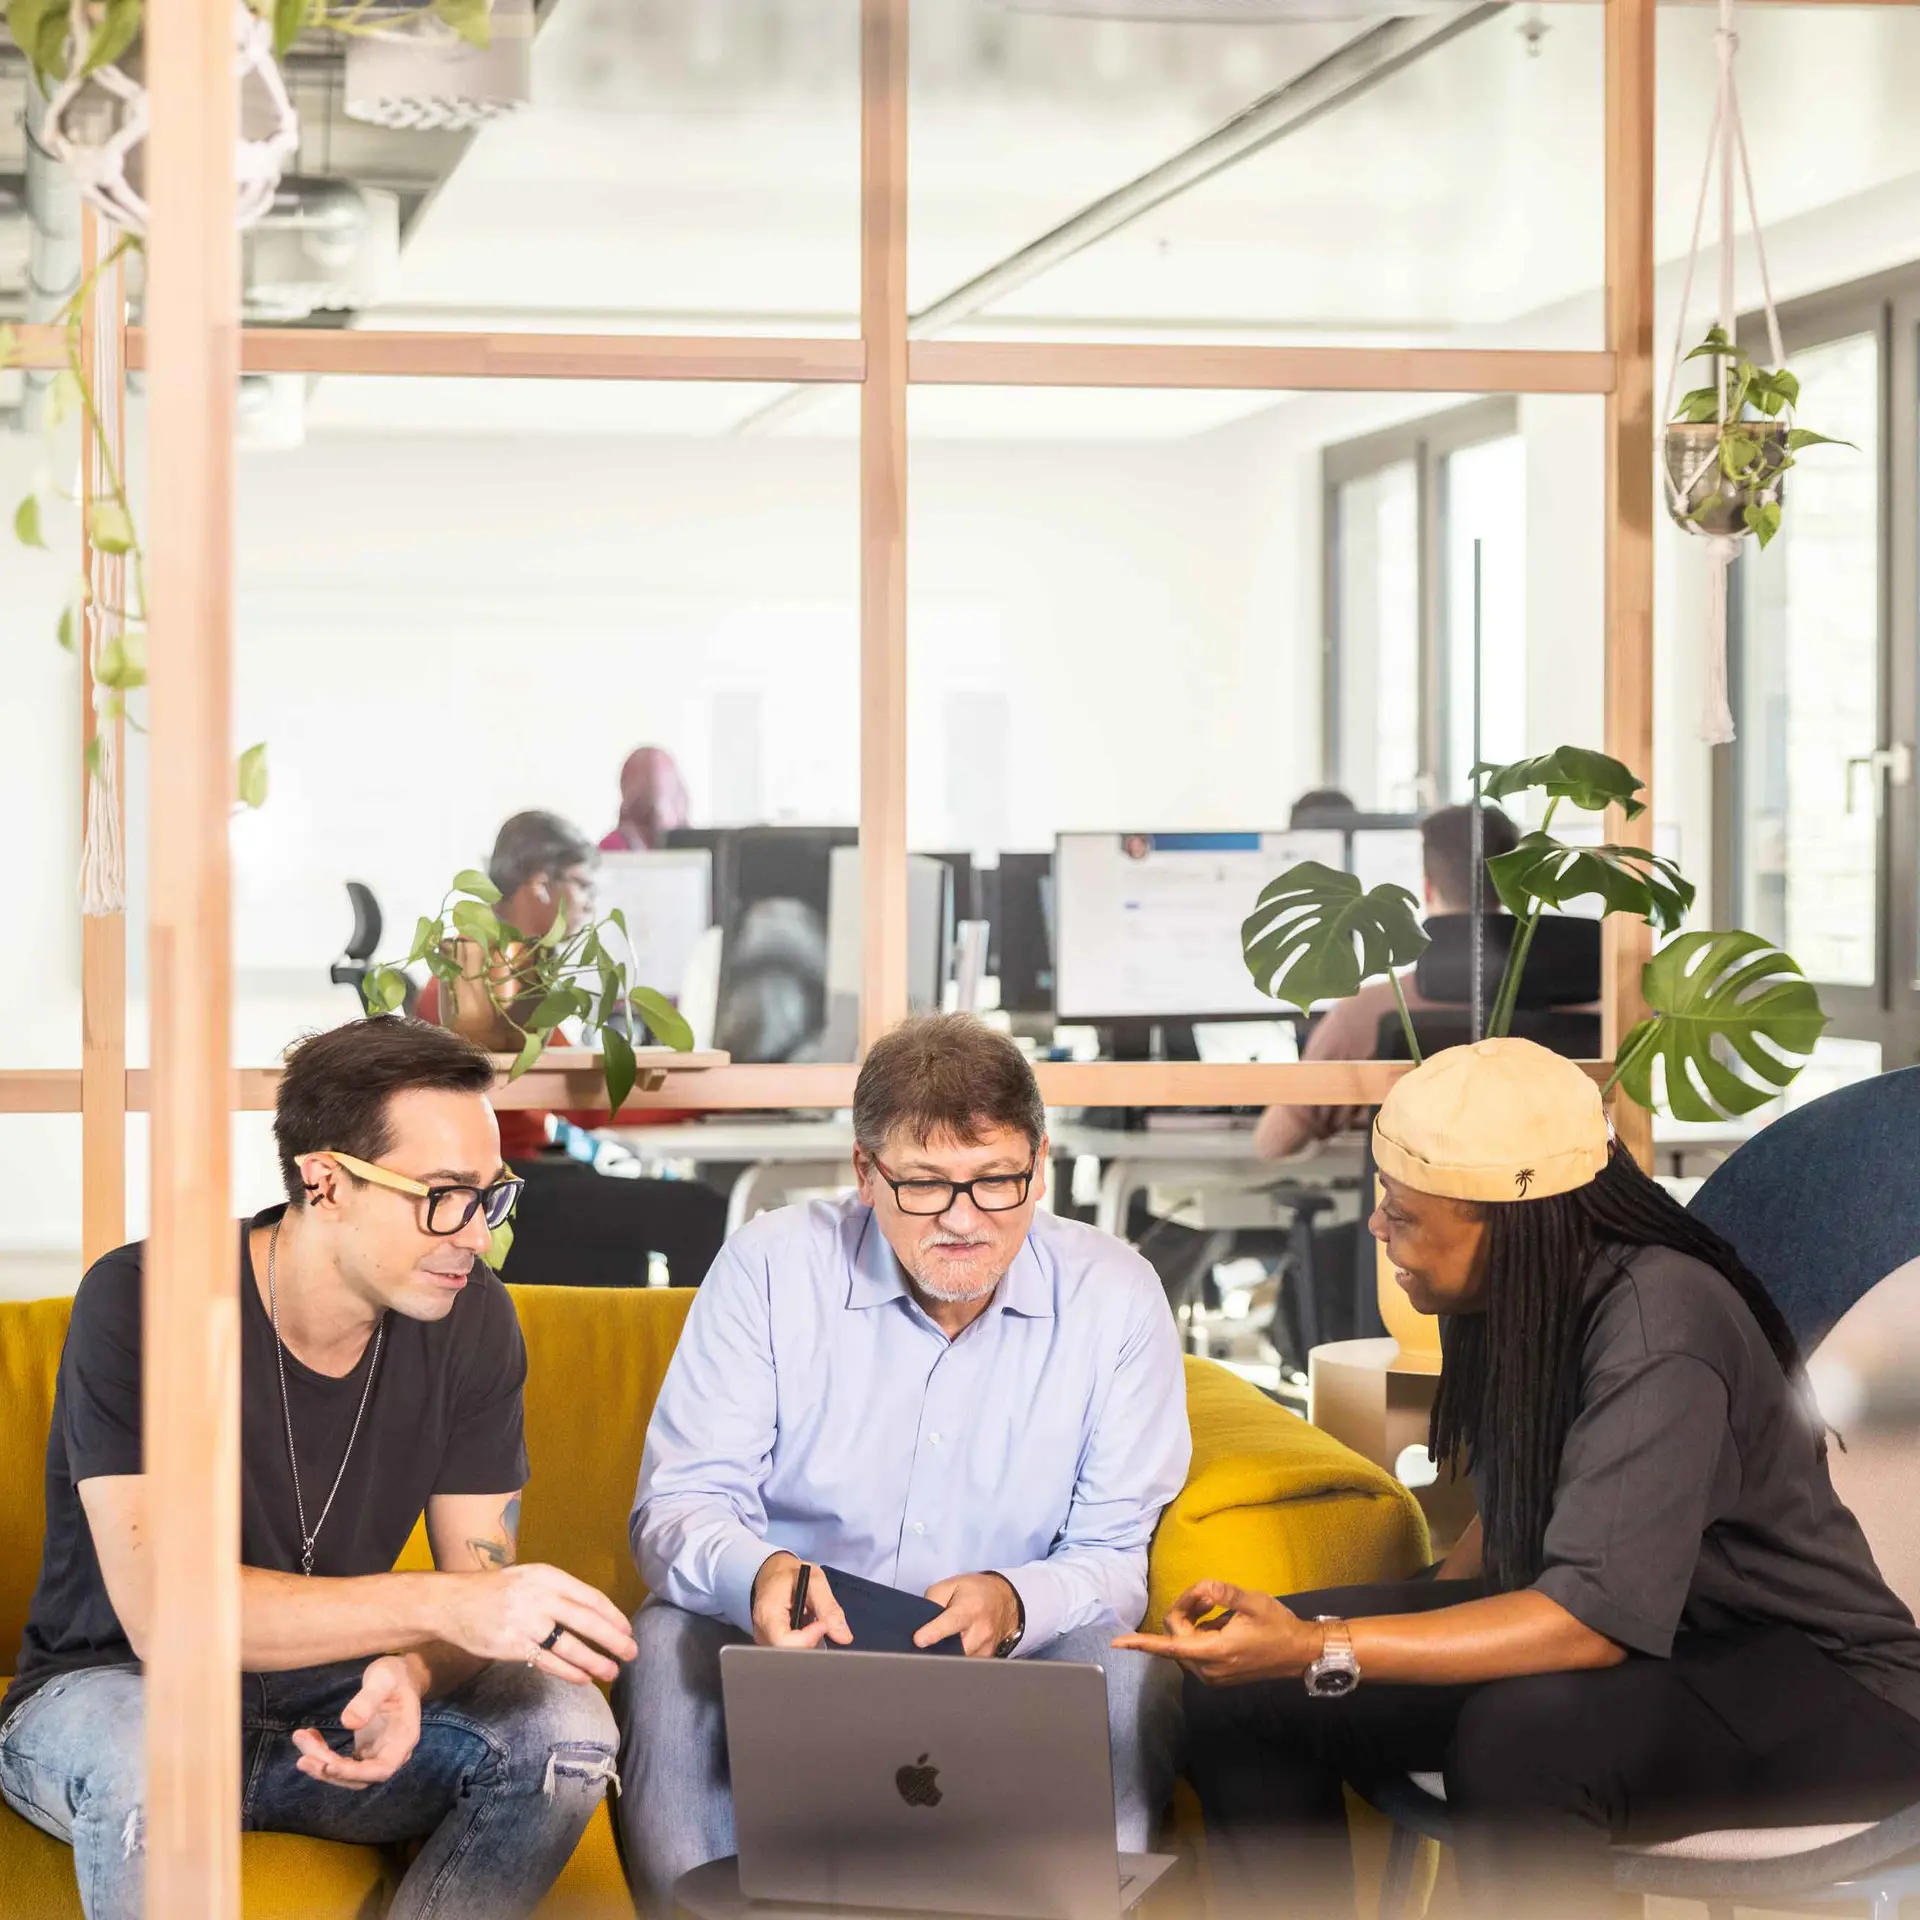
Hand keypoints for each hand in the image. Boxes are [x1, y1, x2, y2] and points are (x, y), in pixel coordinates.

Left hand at [291, 1655, 420, 1790]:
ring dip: (321, 1763)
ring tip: (301, 1739)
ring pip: (347, 1772)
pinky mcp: (364, 1751)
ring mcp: (377, 1754)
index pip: (382, 1769)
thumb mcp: (384, 1679)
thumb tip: (348, 1723)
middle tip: (303, 1757)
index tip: (329, 1767)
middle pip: (360, 1777)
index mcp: (403, 1739)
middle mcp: (392, 1753)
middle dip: (329, 1769)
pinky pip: (342, 1763)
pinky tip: (310, 1737)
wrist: (398, 1675)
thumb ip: (369, 1699)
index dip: (356, 1773)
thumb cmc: (395, 1674)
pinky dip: (323, 1755)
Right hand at [437, 1563, 637, 1684]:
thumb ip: (559, 1592)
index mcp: (549, 1577)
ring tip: (612, 1672)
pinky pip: (549, 1663)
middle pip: (587, 1621)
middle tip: (632, 1652)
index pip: (591, 1597)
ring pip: (571, 1646)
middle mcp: (541, 1597)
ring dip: (595, 1661)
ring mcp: (527, 1623)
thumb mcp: (530, 1578)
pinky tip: (584, 1679)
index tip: (628, 1629)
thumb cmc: (496, 1591)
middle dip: (614, 1639)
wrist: (453, 1603)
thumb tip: (594, 1612)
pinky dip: (569, 1672)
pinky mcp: (514, 1646)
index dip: (613, 1615)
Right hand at [751, 1553, 852, 1649]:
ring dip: (809, 1640)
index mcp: (768, 1614)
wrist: (774, 1573)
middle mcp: (762, 1632)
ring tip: (810, 1617)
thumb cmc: (791, 1575)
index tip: (823, 1623)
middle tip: (820, 1620)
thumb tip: (843, 1637)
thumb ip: (829, 1608)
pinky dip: (805, 1641)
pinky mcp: (772, 1644)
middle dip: (812, 1641)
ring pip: (794, 1653)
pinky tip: (805, 1625)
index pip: (786, 1642)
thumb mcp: (815, 1581)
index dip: (809, 1638)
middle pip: (791, 1652)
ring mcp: (765, 1640)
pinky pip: (792, 1650)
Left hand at [918, 1572, 1020, 1658]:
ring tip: (943, 1641)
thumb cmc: (975, 1591)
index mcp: (971, 1608)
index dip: (933, 1633)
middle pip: (953, 1649)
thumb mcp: (950, 1585)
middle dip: (937, 1648)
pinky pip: (964, 1664)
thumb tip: (921, 1622)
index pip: (952, 1623)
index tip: (918, 1640)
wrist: (1003, 1599)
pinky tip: (954, 1646)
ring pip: (957, 1660)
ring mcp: (986, 1647)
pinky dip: (955, 1657)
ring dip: (945, 1654)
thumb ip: (932, 1600)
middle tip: (926, 1643)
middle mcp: (981, 1630)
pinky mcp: (986, 1658)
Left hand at [1113, 1581, 1319, 1686]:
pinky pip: (1194, 1649)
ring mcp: (1212, 1675)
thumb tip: (1200, 1588)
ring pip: (1184, 1643)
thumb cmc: (1277, 1626)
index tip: (1117, 1643)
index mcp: (1214, 1652)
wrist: (1299, 1653)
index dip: (1141, 1643)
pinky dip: (1199, 1631)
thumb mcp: (1252, 1601)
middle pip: (1176, 1637)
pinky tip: (1219, 1621)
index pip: (1169, 1646)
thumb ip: (1221, 1592)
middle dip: (1184, 1611)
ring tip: (1217, 1607)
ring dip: (1192, 1621)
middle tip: (1208, 1595)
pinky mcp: (1217, 1674)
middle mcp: (1208, 1669)